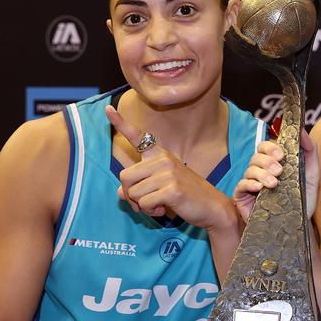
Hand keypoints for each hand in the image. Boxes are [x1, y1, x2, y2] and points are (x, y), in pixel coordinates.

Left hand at [105, 105, 234, 231]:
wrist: (212, 206)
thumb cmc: (186, 196)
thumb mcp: (160, 187)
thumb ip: (138, 186)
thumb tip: (120, 193)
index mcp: (160, 155)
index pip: (138, 136)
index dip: (120, 123)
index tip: (108, 109)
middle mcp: (162, 160)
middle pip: (125, 177)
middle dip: (130, 194)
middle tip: (144, 202)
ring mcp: (168, 173)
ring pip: (133, 193)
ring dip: (141, 206)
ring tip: (159, 205)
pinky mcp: (171, 189)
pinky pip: (144, 203)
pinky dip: (150, 211)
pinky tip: (163, 209)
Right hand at [233, 129, 319, 222]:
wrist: (297, 227)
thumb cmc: (302, 201)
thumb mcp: (311, 175)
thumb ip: (309, 152)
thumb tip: (302, 131)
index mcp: (274, 163)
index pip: (266, 146)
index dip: (271, 147)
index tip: (282, 154)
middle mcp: (260, 171)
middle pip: (256, 156)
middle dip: (267, 160)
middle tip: (279, 170)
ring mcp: (250, 184)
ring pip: (249, 169)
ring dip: (262, 173)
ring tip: (274, 184)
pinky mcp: (242, 198)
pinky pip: (241, 185)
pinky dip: (250, 184)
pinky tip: (260, 188)